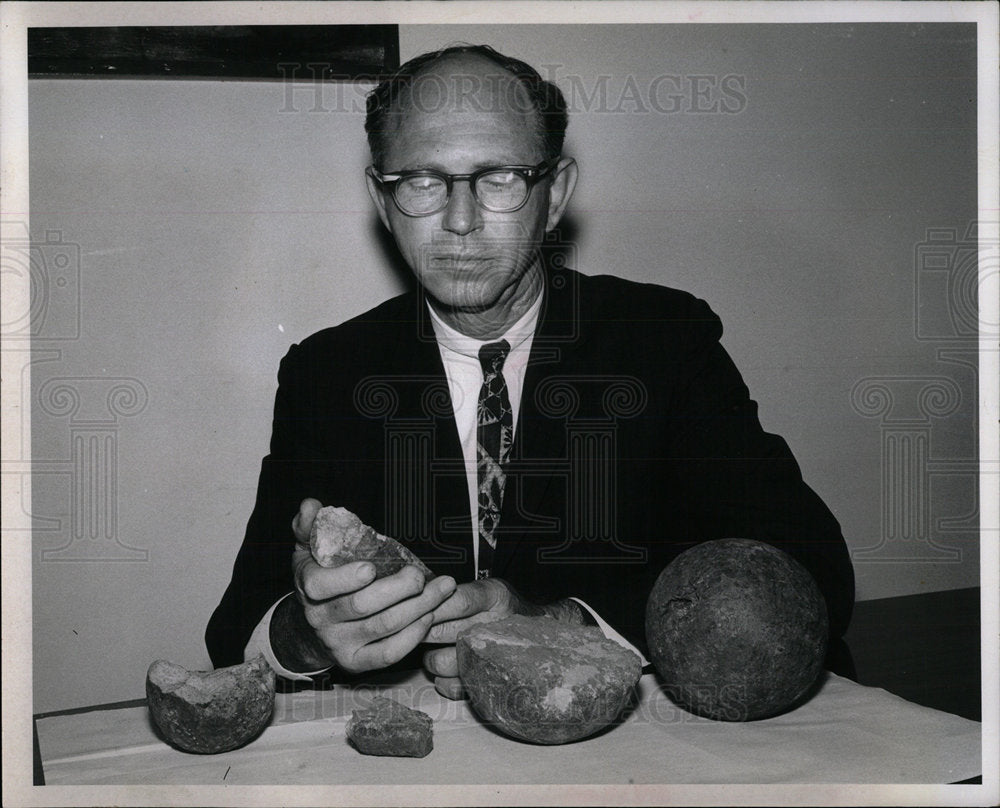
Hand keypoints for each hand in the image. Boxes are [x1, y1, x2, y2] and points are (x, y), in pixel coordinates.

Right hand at [274, 498, 455, 674]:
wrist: (313, 627)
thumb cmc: (321, 579)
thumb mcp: (309, 550)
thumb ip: (309, 526)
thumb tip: (310, 505)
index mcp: (308, 587)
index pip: (319, 586)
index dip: (345, 579)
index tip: (370, 568)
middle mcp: (321, 619)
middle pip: (361, 606)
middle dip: (398, 589)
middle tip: (420, 575)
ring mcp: (339, 643)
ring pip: (382, 627)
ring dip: (417, 608)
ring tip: (442, 589)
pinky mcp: (357, 661)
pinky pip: (388, 654)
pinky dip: (412, 637)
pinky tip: (429, 616)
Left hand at [422, 578, 585, 698]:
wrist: (543, 634)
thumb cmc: (506, 609)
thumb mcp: (489, 589)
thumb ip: (458, 592)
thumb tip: (416, 596)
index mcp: (495, 597)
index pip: (454, 601)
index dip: (429, 606)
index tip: (412, 609)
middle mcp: (495, 626)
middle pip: (441, 631)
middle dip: (421, 631)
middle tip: (410, 630)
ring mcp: (492, 657)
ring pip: (441, 661)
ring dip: (429, 658)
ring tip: (432, 651)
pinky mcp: (489, 683)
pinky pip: (453, 686)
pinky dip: (443, 682)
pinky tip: (447, 672)